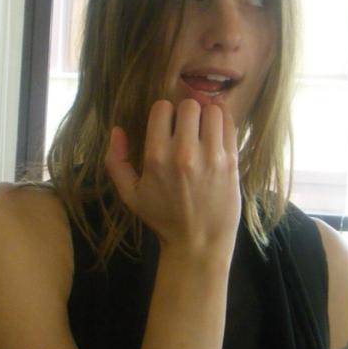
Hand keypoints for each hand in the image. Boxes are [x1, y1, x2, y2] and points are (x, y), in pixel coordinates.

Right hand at [105, 99, 240, 258]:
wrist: (199, 243)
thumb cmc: (163, 218)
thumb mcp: (130, 195)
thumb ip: (116, 161)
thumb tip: (117, 129)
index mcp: (156, 158)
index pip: (162, 108)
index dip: (163, 114)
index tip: (166, 127)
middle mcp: (184, 153)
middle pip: (189, 105)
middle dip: (186, 113)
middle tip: (186, 128)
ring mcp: (211, 156)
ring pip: (212, 111)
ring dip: (206, 116)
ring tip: (203, 130)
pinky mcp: (231, 161)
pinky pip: (229, 124)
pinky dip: (223, 122)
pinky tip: (216, 134)